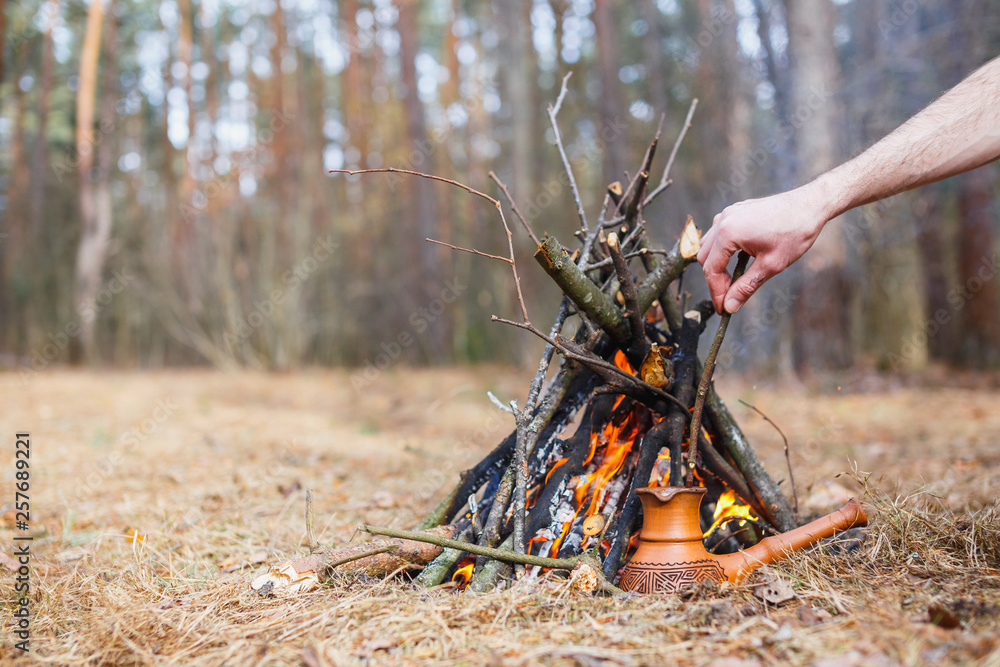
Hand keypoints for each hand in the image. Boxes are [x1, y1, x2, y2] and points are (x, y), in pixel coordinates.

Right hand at [697, 185, 829, 313]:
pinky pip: (719, 233)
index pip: (711, 270)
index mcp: (728, 233)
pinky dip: (723, 249)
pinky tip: (739, 258)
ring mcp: (728, 213)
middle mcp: (722, 221)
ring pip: (709, 245)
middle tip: (731, 295)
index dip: (716, 293)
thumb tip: (730, 306)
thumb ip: (746, 287)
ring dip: (717, 263)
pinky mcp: (736, 211)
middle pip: (705, 258)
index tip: (723, 309)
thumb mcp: (771, 265)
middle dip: (715, 279)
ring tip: (735, 278)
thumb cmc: (794, 232)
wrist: (811, 205)